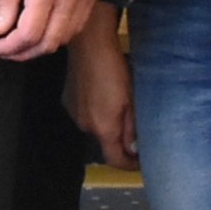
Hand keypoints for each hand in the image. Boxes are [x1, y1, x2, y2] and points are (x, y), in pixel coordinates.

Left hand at [0, 0, 102, 60]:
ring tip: (23, 43)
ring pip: (65, 38)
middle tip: (7, 51)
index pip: (29, 33)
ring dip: (42, 47)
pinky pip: (77, 26)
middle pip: (49, 43)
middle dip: (24, 53)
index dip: (11, 47)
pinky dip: (59, 35)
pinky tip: (45, 30)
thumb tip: (0, 28)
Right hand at [62, 14, 135, 167]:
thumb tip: (133, 149)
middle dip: (121, 138)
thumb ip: (132, 128)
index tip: (142, 161)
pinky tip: (104, 92)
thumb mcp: (131, 100)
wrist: (90, 44)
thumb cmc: (116, 70)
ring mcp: (74, 113)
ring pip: (96, 126)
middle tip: (136, 123)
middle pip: (106, 142)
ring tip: (120, 103)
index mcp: (103, 129)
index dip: (130, 165)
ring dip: (108, 122)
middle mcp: (85, 126)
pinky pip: (86, 113)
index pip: (115, 161)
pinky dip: (96, 110)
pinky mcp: (68, 100)